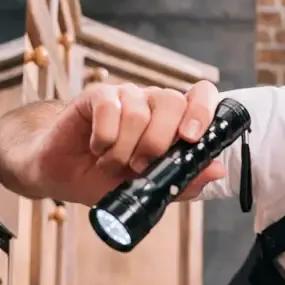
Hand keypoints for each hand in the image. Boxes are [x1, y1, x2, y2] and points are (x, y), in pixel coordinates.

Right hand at [34, 80, 225, 204]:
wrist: (65, 176)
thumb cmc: (110, 178)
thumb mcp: (152, 189)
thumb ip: (186, 181)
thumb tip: (218, 171)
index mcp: (174, 121)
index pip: (201, 95)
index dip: (203, 111)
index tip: (191, 138)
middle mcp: (153, 103)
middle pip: (172, 102)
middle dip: (158, 143)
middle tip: (139, 166)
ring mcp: (126, 96)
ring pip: (139, 113)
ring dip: (124, 149)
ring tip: (112, 163)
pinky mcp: (98, 96)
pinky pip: (110, 109)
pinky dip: (104, 139)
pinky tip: (97, 148)